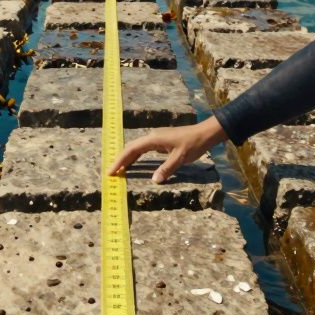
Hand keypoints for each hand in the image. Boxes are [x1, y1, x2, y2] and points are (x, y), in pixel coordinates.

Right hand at [109, 117, 227, 183]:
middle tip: (110, 173)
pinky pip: (143, 150)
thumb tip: (154, 180)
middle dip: (120, 160)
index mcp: (154, 139)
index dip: (120, 161)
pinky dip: (135, 157)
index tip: (111, 171)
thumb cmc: (193, 144)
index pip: (132, 150)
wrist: (204, 134)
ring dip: (127, 159)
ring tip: (118, 170)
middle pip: (131, 148)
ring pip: (136, 149)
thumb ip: (166, 169)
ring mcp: (156, 138)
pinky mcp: (160, 142)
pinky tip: (132, 164)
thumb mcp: (180, 158)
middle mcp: (152, 137)